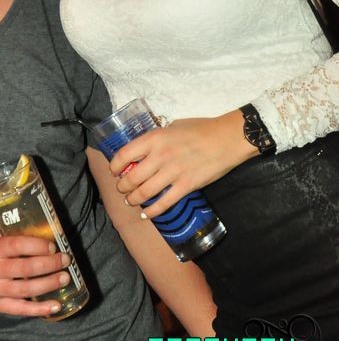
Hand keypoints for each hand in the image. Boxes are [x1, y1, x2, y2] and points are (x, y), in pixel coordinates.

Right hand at [0, 234, 70, 316]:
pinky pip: (21, 309)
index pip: (18, 245)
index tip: (53, 245)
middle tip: (65, 260)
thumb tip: (39, 233)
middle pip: (26, 268)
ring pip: (26, 289)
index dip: (37, 245)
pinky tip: (55, 305)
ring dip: (49, 284)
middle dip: (50, 264)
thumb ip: (11, 240)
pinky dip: (40, 308)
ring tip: (65, 278)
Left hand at [109, 111, 256, 217]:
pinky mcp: (186, 186)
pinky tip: (146, 214)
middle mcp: (160, 156)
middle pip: (132, 177)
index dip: (115, 165)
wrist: (226, 139)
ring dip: (134, 199)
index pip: (125, 154)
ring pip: (144, 192)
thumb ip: (158, 139)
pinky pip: (164, 203)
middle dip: (123, 186)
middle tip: (122, 189)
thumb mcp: (173, 126)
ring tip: (131, 201)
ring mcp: (173, 173)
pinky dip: (152, 211)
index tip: (114, 171)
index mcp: (155, 138)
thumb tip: (146, 149)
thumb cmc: (201, 129)